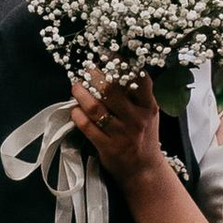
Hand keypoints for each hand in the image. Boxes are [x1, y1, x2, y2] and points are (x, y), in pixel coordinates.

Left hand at [70, 71, 165, 187]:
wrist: (144, 170)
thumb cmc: (144, 136)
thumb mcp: (148, 113)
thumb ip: (136, 94)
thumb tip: (113, 68)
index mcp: (148, 106)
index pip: (137, 78)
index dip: (120, 62)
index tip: (105, 52)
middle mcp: (136, 118)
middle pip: (111, 90)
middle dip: (94, 76)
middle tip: (86, 69)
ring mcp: (121, 134)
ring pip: (95, 107)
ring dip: (81, 94)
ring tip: (76, 87)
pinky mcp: (107, 147)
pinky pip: (87, 126)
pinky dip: (77, 115)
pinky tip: (75, 110)